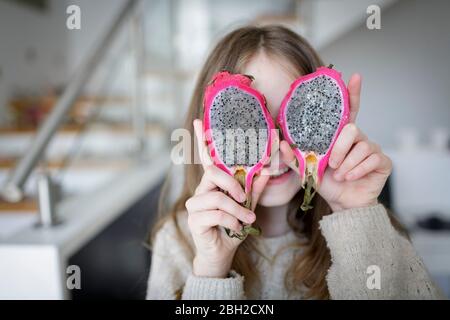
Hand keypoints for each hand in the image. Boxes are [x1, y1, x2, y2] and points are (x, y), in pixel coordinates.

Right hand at [185, 119, 268, 277]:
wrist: (223, 253)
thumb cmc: (233, 226)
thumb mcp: (248, 206)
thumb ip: (254, 189)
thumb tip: (265, 169)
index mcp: (212, 184)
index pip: (206, 159)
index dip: (202, 140)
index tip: (199, 121)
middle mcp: (201, 190)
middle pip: (212, 174)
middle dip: (233, 185)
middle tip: (244, 198)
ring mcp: (194, 205)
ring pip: (217, 197)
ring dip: (237, 210)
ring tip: (248, 220)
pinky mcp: (194, 220)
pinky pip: (216, 214)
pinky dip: (232, 222)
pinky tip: (235, 229)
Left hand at [280, 74, 391, 211]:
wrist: (342, 203)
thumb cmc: (327, 183)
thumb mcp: (306, 169)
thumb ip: (294, 157)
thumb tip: (279, 144)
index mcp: (340, 136)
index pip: (349, 110)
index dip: (352, 93)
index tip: (354, 76)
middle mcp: (358, 138)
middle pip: (352, 129)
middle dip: (339, 148)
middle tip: (332, 164)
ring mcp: (372, 148)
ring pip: (362, 145)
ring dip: (347, 163)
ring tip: (340, 174)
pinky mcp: (382, 161)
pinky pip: (372, 159)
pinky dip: (357, 170)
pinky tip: (350, 178)